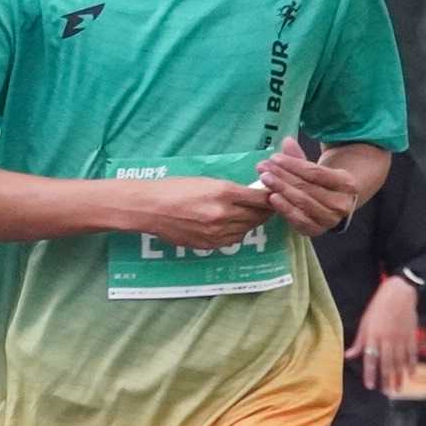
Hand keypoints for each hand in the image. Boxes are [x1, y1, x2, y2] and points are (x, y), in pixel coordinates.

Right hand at [130, 175, 276, 251]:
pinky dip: (236, 232)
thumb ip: (231, 190)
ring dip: (251, 222)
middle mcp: (224, 214)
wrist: (150, 208)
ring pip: (247, 229)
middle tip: (269, 206)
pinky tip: (232, 225)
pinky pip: (232, 240)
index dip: (271, 197)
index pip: (261, 198)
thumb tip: (251, 196)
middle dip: (265, 210)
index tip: (275, 194)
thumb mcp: (206, 181)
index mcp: (224, 192)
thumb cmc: (175, 188)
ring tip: (250, 215)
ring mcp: (217, 232)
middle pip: (258, 216)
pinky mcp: (209, 244)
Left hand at [251, 136, 358, 237]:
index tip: (274, 158)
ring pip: (303, 202)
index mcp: (347, 183)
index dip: (294, 165)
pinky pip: (299, 219)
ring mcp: (330, 219)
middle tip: (263, 168)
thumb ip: (300, 158)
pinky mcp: (317, 231)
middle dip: (283, 176)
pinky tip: (272, 198)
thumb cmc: (322, 184)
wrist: (334, 205)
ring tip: (264, 179)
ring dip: (281, 189)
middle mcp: (342, 203)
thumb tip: (286, 141)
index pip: (316, 173)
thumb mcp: (316, 169)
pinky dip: (284, 208)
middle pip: (308, 187)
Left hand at [351, 276, 421, 390]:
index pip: (370, 359)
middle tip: (386, 393)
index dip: (370, 373)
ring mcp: (401, 338)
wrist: (400, 293)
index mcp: (373, 336)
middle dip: (386, 380)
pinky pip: (412, 354)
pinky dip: (411, 365)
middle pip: (387, 363)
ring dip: (399, 377)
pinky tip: (410, 375)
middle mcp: (387, 339)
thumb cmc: (378, 308)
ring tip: (397, 389)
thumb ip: (358, 342)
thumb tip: (348, 356)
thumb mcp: (364, 322)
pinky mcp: (411, 336)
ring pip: (400, 362)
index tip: (370, 386)